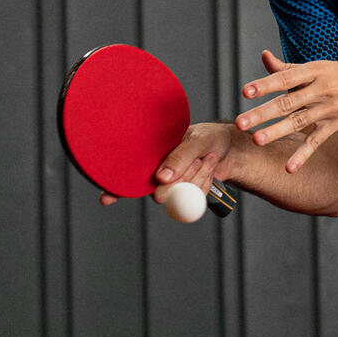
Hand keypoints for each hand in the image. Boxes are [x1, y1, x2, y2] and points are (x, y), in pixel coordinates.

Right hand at [97, 120, 240, 206]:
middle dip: (183, 177)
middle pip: (158, 193)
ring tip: (204, 158)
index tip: (106, 199)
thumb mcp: (198, 140)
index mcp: (151, 156)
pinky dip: (205, 183)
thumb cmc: (209, 137)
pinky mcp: (186, 195)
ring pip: (180, 196)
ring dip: (197, 176)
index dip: (116, 187)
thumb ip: (179, 157)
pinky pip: (194, 199)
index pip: (128, 175)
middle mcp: (157, 173)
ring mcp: (172, 186)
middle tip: (196, 158)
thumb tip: (161, 178)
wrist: (231, 148)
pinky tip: (208, 168)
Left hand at [236, 50, 337, 172]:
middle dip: (262, 113)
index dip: (265, 84)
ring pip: (299, 121)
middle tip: (240, 123)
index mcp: (315, 71)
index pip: (285, 78)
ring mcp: (330, 108)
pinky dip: (303, 155)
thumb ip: (290, 67)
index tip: (245, 92)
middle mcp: (321, 89)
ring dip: (276, 131)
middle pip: (287, 102)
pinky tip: (289, 167)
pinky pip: (317, 141)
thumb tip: (264, 56)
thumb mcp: (321, 66)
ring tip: (257, 140)